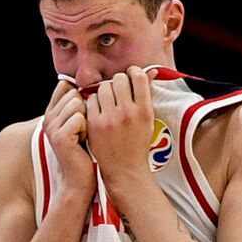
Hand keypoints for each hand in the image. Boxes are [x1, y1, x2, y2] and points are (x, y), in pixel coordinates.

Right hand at [44, 78, 93, 194]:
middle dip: (86, 110)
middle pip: (73, 95)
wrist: (82, 177)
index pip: (65, 88)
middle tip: (84, 131)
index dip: (81, 98)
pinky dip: (87, 129)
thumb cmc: (87, 149)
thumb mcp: (82, 122)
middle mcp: (48, 119)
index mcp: (51, 113)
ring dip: (87, 119)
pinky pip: (79, 117)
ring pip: (76, 104)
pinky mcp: (59, 137)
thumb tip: (84, 82)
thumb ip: (79, 102)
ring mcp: (51, 128)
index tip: (83, 117)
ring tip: (84, 136)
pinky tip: (83, 142)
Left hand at [83, 66, 157, 184]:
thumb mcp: (148, 120)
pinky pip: (91, 100)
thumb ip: (146, 95)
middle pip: (119, 79)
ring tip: (108, 102)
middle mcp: (127, 113)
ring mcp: (110, 119)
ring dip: (105, 91)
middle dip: (118, 82)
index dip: (133, 72)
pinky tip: (99, 111)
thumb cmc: (138, 144)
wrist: (124, 170)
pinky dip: (94, 103)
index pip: (138, 76)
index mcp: (144, 110)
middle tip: (118, 91)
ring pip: (103, 87)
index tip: (130, 76)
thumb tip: (151, 71)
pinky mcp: (94, 125)